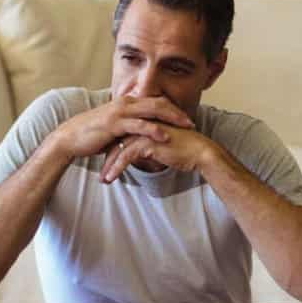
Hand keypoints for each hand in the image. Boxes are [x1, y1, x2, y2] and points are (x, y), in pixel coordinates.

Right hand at [53, 95, 193, 160]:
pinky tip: (165, 136)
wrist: (70, 139)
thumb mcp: (116, 129)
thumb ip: (131, 128)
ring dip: (172, 118)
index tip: (186, 118)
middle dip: (178, 112)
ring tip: (186, 127)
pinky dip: (154, 129)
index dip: (173, 109)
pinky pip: (139, 125)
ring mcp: (121, 112)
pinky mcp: (115, 123)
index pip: (156, 102)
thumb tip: (144, 136)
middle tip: (192, 122)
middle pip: (159, 103)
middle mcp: (126, 103)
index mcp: (128, 103)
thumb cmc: (93, 135)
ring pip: (153, 111)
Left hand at [100, 125, 216, 182]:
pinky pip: (125, 156)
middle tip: (101, 175)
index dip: (113, 150)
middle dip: (108, 159)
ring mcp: (144, 133)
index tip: (107, 165)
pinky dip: (116, 168)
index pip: (123, 135)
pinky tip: (111, 178)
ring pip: (119, 149)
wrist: (199, 151)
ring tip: (104, 180)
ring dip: (109, 166)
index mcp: (146, 122)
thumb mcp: (162, 146)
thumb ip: (150, 146)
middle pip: (118, 141)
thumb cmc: (184, 150)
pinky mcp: (147, 143)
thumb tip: (140, 155)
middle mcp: (143, 124)